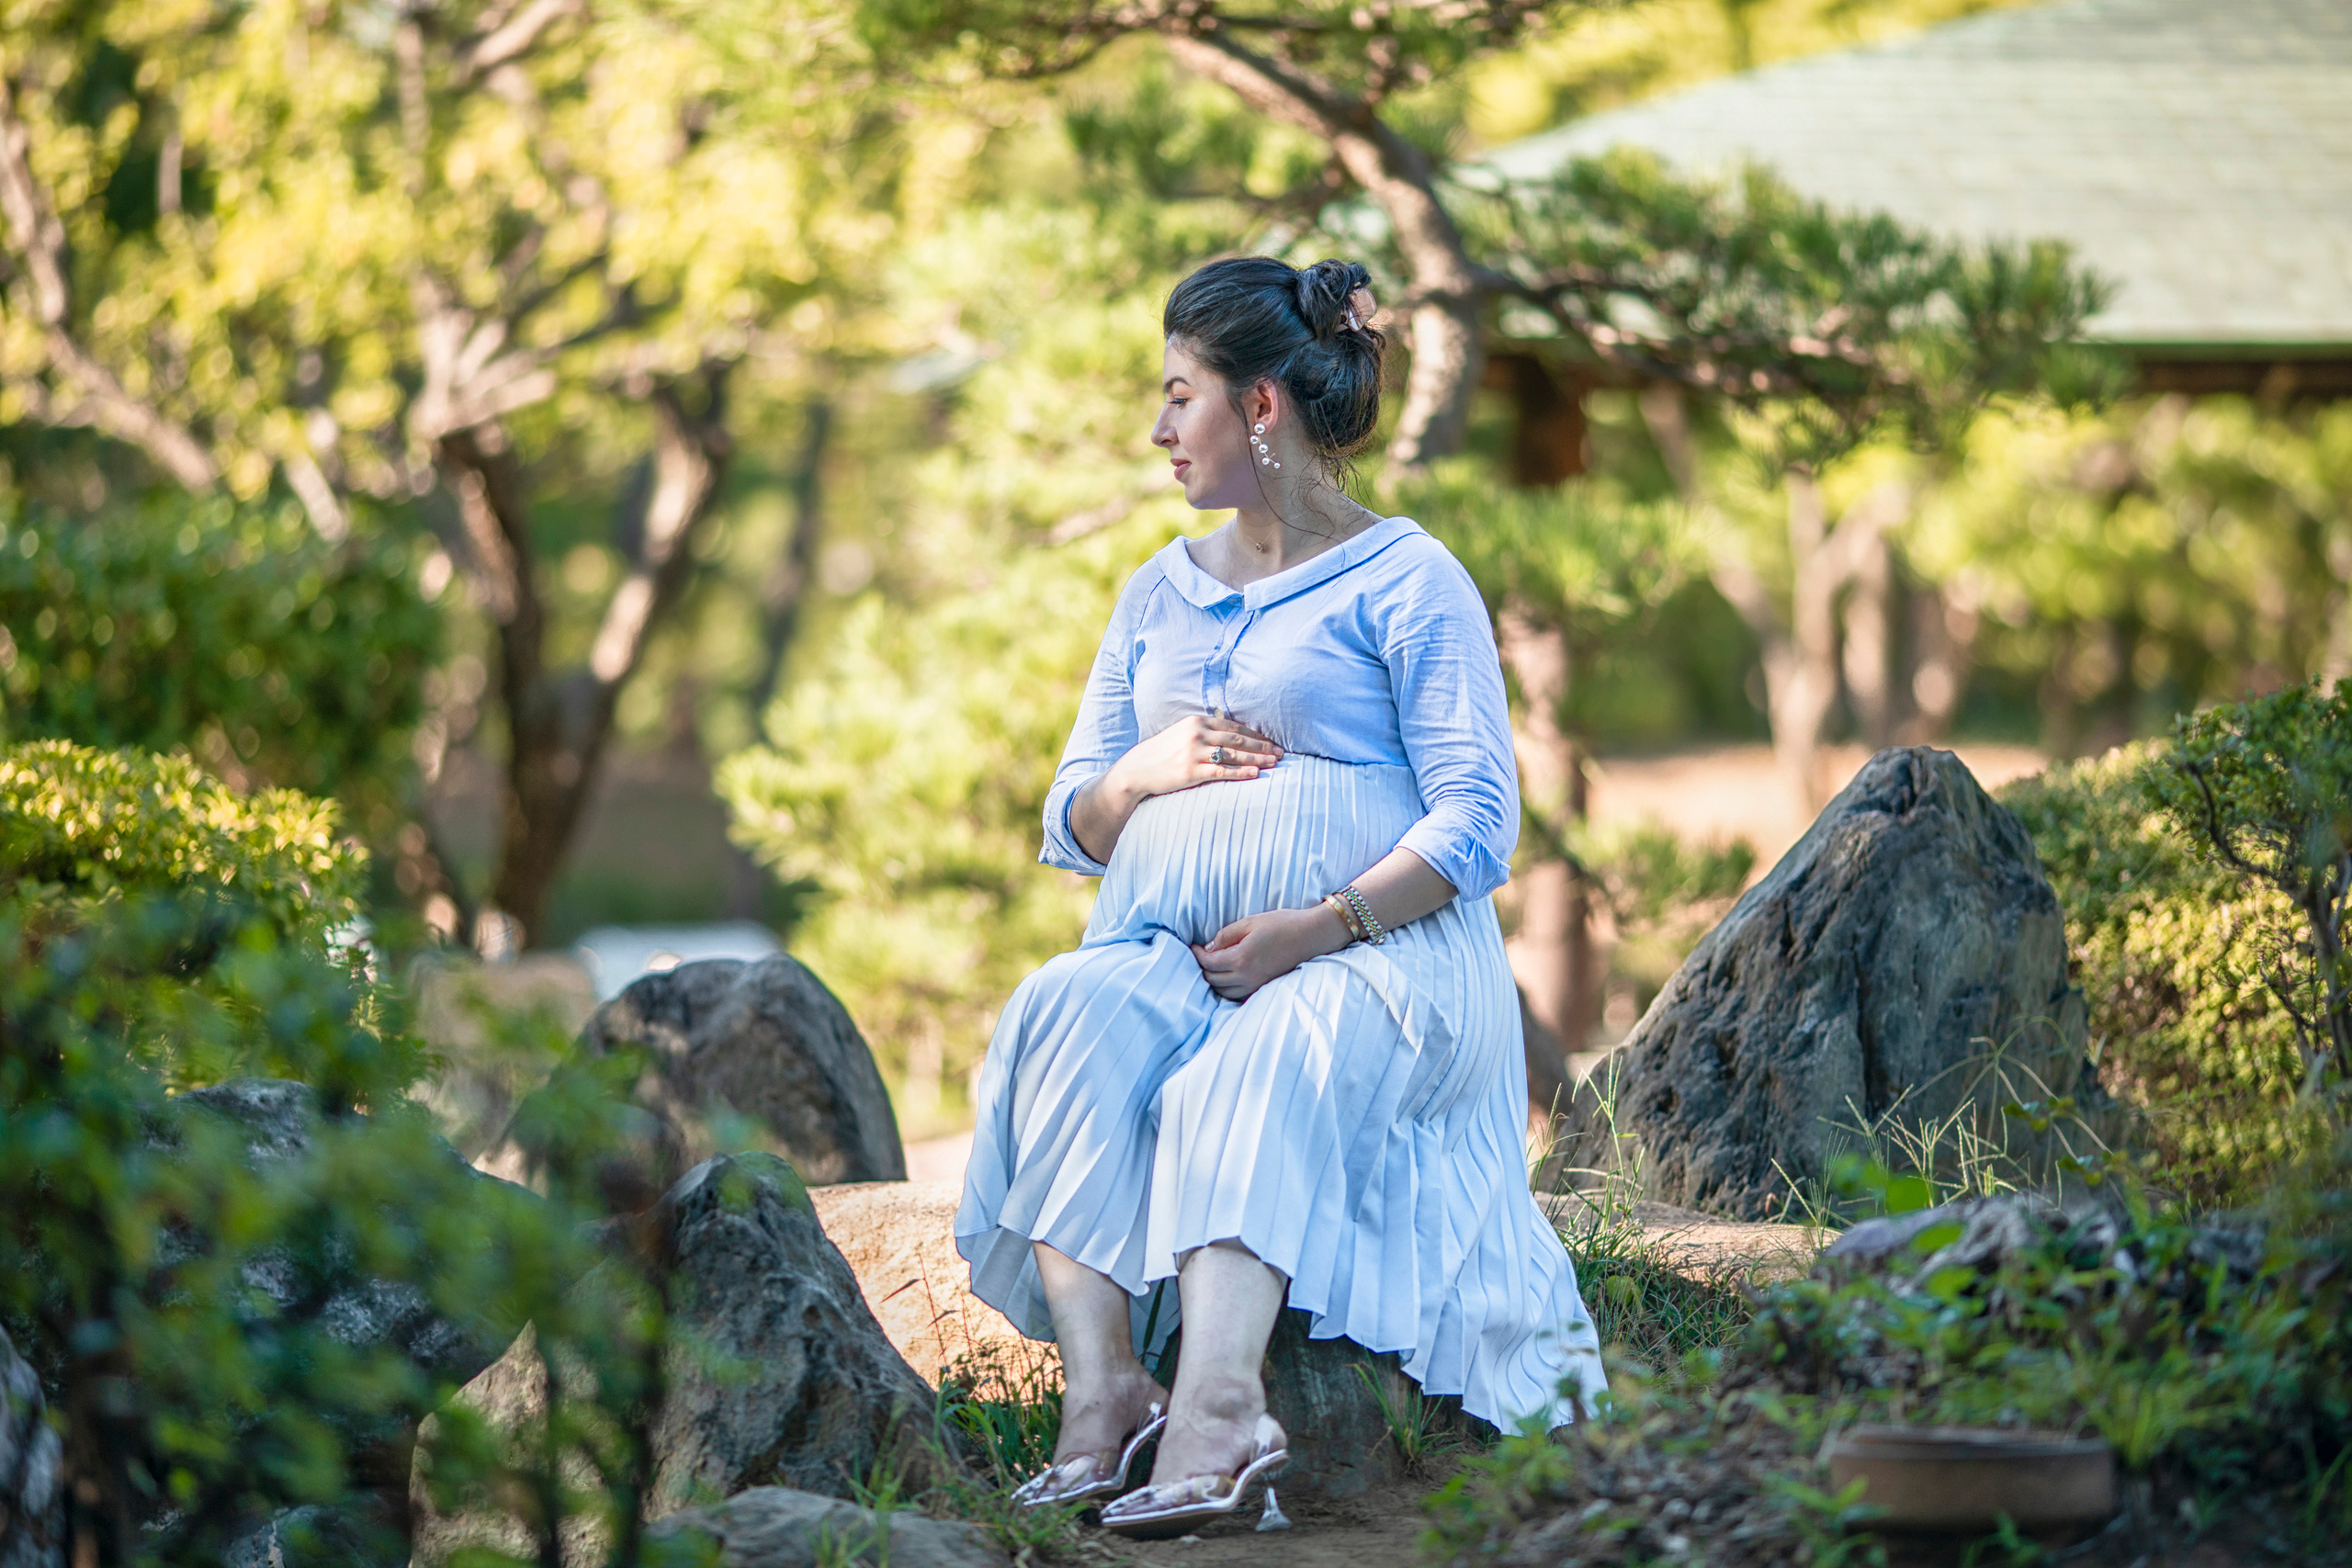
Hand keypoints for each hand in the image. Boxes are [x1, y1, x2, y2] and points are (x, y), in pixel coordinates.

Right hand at [1105, 714, 1281, 803]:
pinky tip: (1255, 773)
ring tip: (1275, 763)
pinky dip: (1241, 772)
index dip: (1255, 734)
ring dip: (1258, 758)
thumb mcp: (1181, 734)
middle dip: (1262, 746)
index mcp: (1196, 721)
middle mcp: (1197, 733)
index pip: (1233, 726)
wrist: (1136, 770)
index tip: (1270, 741)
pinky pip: (1222, 770)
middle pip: (1238, 739)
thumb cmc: (1160, 754)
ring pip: (1234, 754)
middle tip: (1281, 752)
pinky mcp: (1191, 771)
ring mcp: (1194, 752)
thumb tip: (1229, 736)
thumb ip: (1203, 732)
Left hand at [1191, 905, 1350, 1002]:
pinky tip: (1229, 976)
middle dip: (1202, 968)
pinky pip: (1238, 994)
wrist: (1312, 936)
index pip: (1208, 963)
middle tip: (1201, 955)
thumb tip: (1210, 947)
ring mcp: (1256, 984)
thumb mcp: (1250, 922)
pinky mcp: (1264, 986)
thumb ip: (1226, 935)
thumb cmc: (1282, 924)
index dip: (1196, 955)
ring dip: (1214, 980)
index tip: (1193, 946)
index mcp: (1241, 958)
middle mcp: (1247, 976)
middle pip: (1213, 980)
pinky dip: (1228, 988)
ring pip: (1224, 991)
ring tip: (1213, 966)